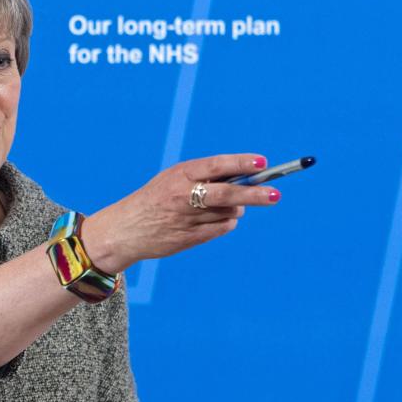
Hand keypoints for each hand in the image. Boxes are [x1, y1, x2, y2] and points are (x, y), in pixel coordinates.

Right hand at [82, 154, 279, 272]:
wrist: (125, 229)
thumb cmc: (157, 198)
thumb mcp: (175, 179)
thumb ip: (207, 178)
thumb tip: (247, 182)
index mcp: (180, 174)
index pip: (216, 165)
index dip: (241, 163)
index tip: (263, 163)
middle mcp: (184, 195)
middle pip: (227, 193)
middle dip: (254, 193)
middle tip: (276, 194)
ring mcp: (186, 219)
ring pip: (228, 212)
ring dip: (237, 208)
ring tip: (227, 205)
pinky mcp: (189, 239)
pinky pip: (221, 228)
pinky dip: (227, 222)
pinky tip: (219, 219)